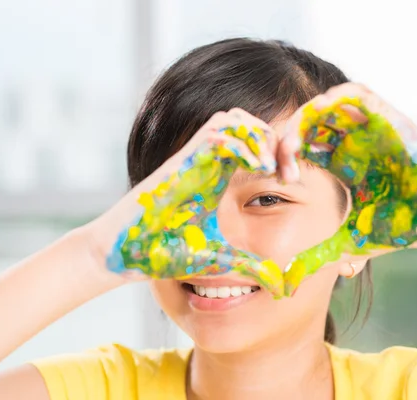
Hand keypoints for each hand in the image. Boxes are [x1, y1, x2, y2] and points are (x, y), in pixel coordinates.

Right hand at [90, 109, 290, 295]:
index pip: (254, 147)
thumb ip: (249, 265)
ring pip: (232, 118)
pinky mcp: (182, 161)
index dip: (279, 155)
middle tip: (288, 168)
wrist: (123, 254)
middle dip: (273, 138)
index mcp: (219, 181)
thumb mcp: (220, 259)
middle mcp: (208, 164)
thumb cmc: (164, 254)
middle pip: (246, 123)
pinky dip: (242, 141)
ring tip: (272, 164)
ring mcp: (194, 159)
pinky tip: (258, 166)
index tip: (293, 179)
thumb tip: (281, 284)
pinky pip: (216, 132)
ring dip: (257, 133)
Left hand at [279, 83, 416, 294]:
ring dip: (307, 114)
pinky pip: (358, 94)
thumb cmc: (401, 229)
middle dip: (290, 133)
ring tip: (297, 139)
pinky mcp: (388, 120)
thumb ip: (320, 256)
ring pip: (329, 103)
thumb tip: (289, 280)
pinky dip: (335, 98)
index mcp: (342, 164)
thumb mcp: (349, 243)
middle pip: (311, 121)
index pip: (303, 145)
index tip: (278, 175)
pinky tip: (321, 117)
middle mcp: (353, 142)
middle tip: (282, 156)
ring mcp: (370, 129)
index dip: (284, 154)